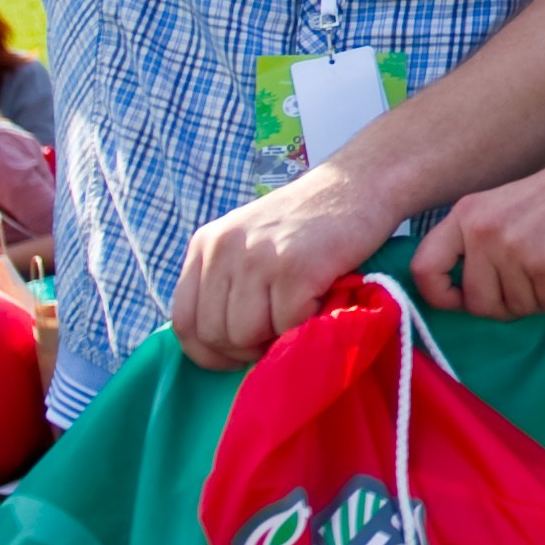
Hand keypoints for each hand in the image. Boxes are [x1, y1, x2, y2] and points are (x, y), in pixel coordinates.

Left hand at [171, 163, 386, 368]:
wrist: (359, 184)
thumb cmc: (311, 224)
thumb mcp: (251, 244)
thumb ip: (229, 284)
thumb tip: (222, 347)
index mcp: (205, 245)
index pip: (184, 321)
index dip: (209, 353)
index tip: (238, 359)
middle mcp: (222, 249)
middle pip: (214, 334)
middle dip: (247, 350)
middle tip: (280, 336)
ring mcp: (256, 258)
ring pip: (245, 336)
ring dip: (277, 340)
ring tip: (301, 316)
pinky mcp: (293, 268)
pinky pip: (286, 327)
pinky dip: (307, 326)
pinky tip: (321, 302)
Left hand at [411, 128, 544, 317]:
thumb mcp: (498, 208)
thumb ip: (475, 244)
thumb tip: (464, 299)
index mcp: (464, 216)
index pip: (424, 269)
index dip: (440, 297)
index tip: (464, 301)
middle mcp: (483, 232)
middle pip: (477, 303)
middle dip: (507, 307)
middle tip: (531, 292)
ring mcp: (515, 248)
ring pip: (518, 308)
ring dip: (542, 301)